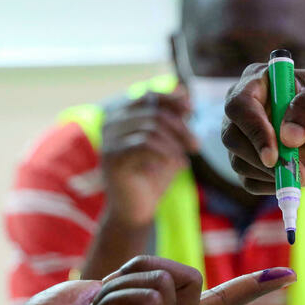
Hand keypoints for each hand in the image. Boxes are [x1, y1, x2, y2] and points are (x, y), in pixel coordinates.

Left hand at [0, 256, 295, 304]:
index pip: (216, 304)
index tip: (288, 274)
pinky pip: (149, 299)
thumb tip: (165, 283)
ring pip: (166, 283)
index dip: (251, 288)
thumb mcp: (110, 287)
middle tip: (103, 299)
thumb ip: (146, 284)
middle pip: (187, 275)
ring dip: (120, 285)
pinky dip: (113, 299)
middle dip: (138, 268)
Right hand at [102, 89, 197, 225]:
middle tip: (196, 146)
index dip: (171, 99)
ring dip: (175, 144)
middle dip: (180, 127)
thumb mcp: (168, 143)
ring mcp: (108, 139)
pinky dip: (166, 154)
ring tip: (184, 159)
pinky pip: (144, 144)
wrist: (136, 211)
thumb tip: (184, 93)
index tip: (191, 109)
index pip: (148, 95)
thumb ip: (173, 119)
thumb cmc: (153, 177)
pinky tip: (176, 166)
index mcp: (121, 115)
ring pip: (151, 127)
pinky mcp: (112, 158)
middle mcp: (110, 122)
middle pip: (153, 111)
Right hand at [222, 64, 304, 193]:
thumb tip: (287, 135)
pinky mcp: (251, 164)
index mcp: (261, 82)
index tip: (274, 153)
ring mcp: (245, 138)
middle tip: (292, 170)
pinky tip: (299, 177)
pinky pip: (250, 182)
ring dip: (275, 175)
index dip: (253, 129)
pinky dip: (276, 186)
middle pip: (231, 136)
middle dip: (261, 158)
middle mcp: (246, 109)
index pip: (240, 103)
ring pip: (239, 162)